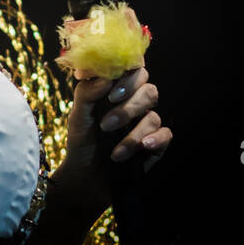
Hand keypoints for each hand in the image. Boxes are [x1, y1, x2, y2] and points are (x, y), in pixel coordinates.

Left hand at [50, 66, 171, 217]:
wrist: (87, 176)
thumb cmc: (82, 141)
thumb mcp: (78, 116)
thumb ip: (87, 93)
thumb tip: (104, 78)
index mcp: (116, 90)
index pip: (131, 68)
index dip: (126, 70)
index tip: (109, 83)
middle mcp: (135, 102)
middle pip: (147, 88)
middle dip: (128, 104)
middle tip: (106, 123)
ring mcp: (146, 122)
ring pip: (152, 114)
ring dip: (131, 132)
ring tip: (113, 151)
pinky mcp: (156, 142)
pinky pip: (165, 134)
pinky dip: (154, 139)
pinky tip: (142, 147)